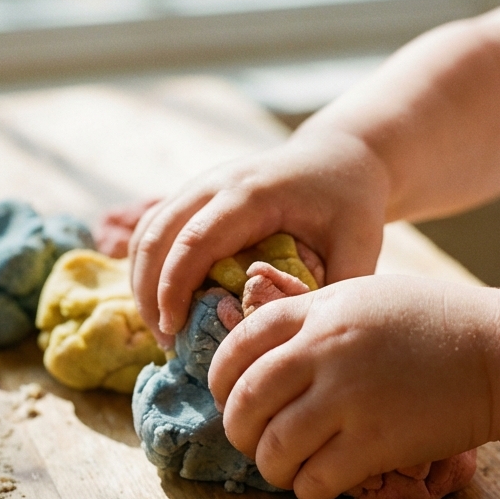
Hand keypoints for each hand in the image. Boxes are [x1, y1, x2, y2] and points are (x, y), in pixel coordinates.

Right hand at [128, 127, 389, 347]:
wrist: (338, 157)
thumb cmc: (350, 203)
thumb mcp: (358, 247)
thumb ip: (330, 293)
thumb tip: (292, 339)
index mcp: (252, 194)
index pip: (194, 242)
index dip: (173, 289)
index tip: (172, 332)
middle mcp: (216, 182)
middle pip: (157, 235)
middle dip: (149, 292)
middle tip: (164, 341)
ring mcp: (200, 184)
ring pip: (147, 231)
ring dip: (142, 281)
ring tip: (162, 328)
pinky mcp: (194, 194)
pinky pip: (154, 227)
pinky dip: (148, 266)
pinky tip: (164, 302)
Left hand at [207, 275, 499, 498]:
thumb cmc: (436, 323)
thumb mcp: (366, 296)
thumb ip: (314, 315)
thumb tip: (258, 336)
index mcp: (319, 312)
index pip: (237, 345)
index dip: (219, 378)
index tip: (226, 397)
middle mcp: (324, 351)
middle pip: (244, 401)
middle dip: (236, 429)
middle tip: (251, 441)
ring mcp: (349, 398)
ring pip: (273, 448)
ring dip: (269, 467)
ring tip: (284, 470)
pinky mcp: (376, 443)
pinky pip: (314, 480)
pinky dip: (307, 489)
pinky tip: (318, 484)